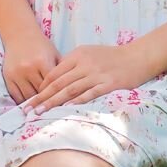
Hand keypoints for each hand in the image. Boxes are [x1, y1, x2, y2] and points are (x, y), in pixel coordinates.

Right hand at [2, 29, 59, 103]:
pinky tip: (29, 105)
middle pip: (40, 92)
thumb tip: (70, 89)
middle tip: (53, 110)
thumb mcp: (54, 54)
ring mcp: (17, 73)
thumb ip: (61, 71)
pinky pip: (16, 95)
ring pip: (28, 96)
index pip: (53, 85)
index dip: (58, 95)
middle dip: (47, 101)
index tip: (63, 103)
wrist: (19, 34)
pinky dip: (23, 102)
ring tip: (42, 110)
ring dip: (35, 103)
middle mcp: (29, 68)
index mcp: (43, 61)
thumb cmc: (41, 44)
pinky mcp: (8, 76)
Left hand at [23, 43, 151, 113]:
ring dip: (54, 103)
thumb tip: (58, 79)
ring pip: (70, 90)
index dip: (42, 87)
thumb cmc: (112, 57)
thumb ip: (74, 64)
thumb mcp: (90, 53)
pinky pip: (89, 94)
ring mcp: (96, 74)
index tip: (31, 99)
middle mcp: (84, 63)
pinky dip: (76, 103)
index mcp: (78, 55)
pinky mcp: (108, 84)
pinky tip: (65, 111)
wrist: (137, 57)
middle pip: (59, 82)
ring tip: (41, 113)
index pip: (54, 72)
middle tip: (29, 109)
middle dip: (42, 97)